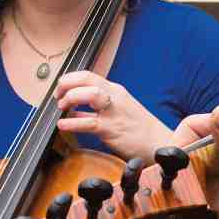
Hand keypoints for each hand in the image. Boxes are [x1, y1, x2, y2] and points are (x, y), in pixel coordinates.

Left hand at [55, 70, 173, 162]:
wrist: (160, 143)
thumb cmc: (139, 130)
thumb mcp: (120, 110)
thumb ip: (97, 107)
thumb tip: (73, 110)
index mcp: (116, 91)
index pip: (87, 75)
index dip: (69, 79)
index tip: (60, 89)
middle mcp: (115, 97)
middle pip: (86, 79)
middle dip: (65, 85)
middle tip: (58, 97)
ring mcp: (114, 112)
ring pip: (88, 95)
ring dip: (70, 98)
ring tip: (62, 108)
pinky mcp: (112, 129)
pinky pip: (88, 123)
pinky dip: (71, 123)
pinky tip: (63, 125)